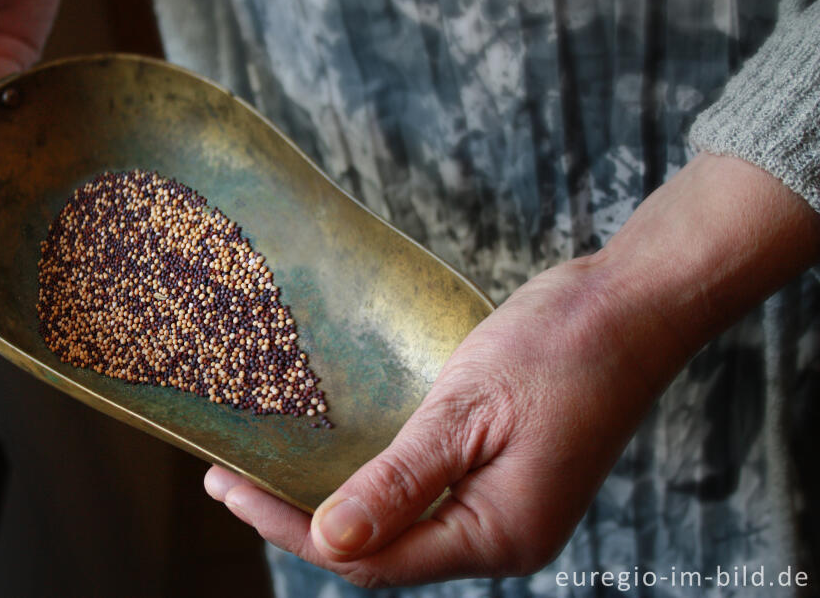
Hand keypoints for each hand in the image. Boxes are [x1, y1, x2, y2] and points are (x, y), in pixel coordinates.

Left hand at [204, 153, 819, 587]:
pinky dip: (374, 479)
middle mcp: (499, 535)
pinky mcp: (504, 474)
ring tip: (268, 468)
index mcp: (496, 534)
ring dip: (333, 498)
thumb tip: (329, 539)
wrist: (632, 306)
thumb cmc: (561, 349)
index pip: (370, 557)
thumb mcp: (469, 413)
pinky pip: (425, 494)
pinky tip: (338, 451)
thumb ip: (401, 482)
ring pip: (400, 523)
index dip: (292, 528)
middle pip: (381, 548)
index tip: (230, 488)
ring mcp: (505, 507)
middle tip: (230, 477)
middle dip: (301, 517)